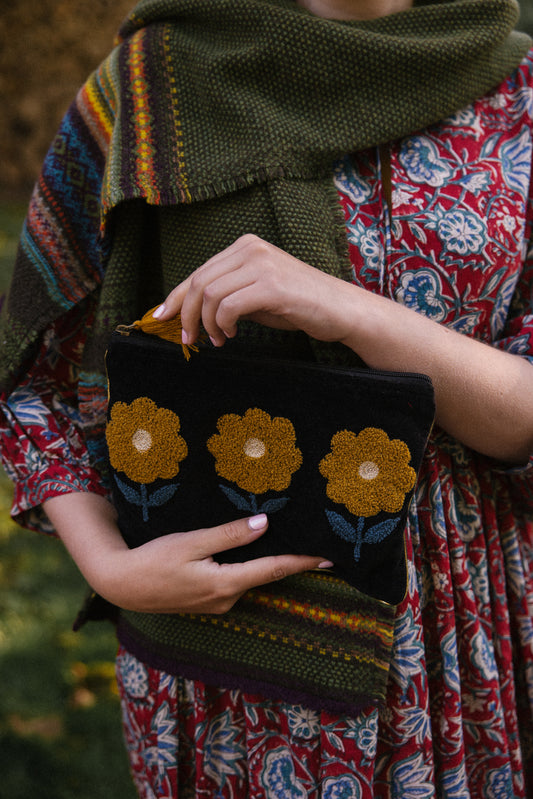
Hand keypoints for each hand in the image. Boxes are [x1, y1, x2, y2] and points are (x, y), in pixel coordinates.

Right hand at [105, 513, 328, 613]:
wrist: (122, 584)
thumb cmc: (153, 559)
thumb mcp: (191, 542)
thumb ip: (230, 535)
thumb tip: (265, 524)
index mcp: (225, 583)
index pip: (274, 569)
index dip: (302, 561)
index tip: (329, 557)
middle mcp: (226, 599)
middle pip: (266, 575)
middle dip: (290, 561)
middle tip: (316, 544)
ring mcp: (217, 604)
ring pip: (249, 578)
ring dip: (266, 563)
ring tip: (287, 543)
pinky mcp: (207, 602)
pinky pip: (235, 582)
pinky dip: (247, 568)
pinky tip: (250, 553)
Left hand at [154, 234, 355, 346]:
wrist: (340, 309)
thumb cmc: (298, 304)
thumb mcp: (255, 295)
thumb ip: (226, 295)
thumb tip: (189, 312)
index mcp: (244, 246)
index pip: (198, 272)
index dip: (175, 297)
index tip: (160, 319)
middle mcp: (250, 248)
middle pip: (198, 282)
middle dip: (186, 316)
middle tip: (189, 340)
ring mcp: (261, 264)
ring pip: (209, 294)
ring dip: (207, 324)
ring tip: (219, 340)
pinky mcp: (271, 285)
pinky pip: (228, 306)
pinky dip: (222, 325)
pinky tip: (231, 335)